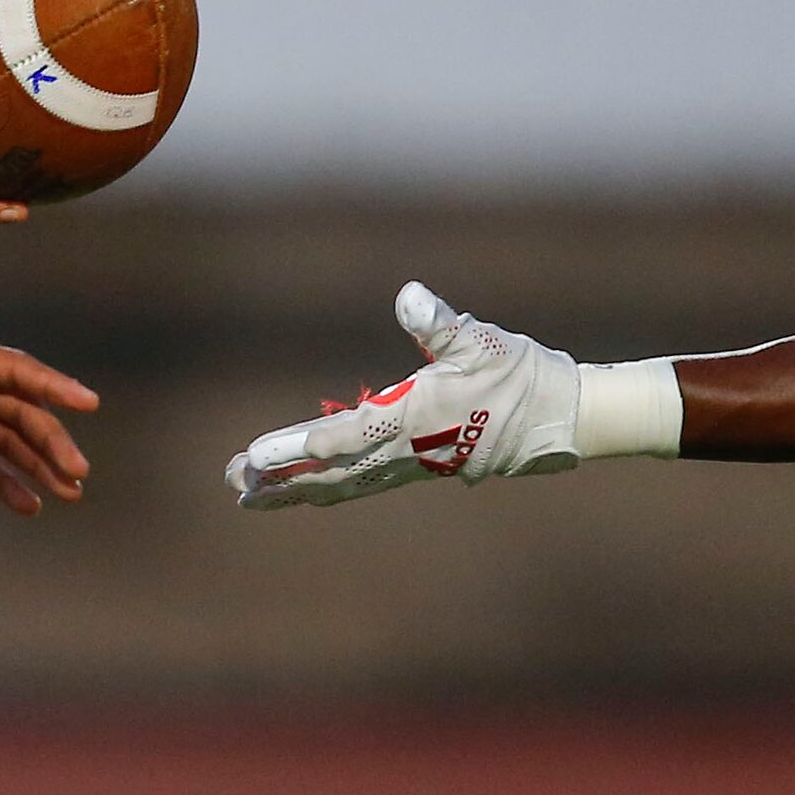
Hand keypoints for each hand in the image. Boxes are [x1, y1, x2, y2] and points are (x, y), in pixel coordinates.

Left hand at [0, 330, 100, 516]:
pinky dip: (4, 483)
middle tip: (79, 473)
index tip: (88, 403)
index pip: (16, 372)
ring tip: (69, 492)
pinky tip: (29, 504)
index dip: (54, 387)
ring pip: (7, 442)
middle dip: (52, 441)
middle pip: (20, 413)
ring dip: (37, 464)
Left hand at [226, 281, 582, 509]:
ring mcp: (414, 465)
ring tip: (249, 496)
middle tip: (232, 482)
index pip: (346, 436)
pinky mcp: (421, 468)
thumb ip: (440, 323)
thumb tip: (408, 297)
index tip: (258, 457)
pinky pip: (363, 484)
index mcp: (416, 418)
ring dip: (296, 490)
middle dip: (282, 479)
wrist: (562, 419)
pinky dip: (329, 487)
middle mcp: (409, 450)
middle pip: (333, 471)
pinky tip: (303, 490)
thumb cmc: (518, 372)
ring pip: (344, 484)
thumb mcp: (480, 340)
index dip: (300, 446)